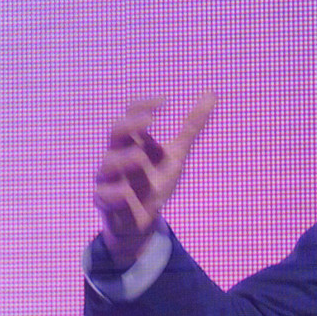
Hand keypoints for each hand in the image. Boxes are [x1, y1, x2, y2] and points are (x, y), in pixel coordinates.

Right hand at [93, 92, 215, 267]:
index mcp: (132, 140)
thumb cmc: (154, 182)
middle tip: (149, 119)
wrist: (141, 221)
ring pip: (109, 164)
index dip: (144, 106)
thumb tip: (212, 94)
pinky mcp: (105, 201)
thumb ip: (191, 127)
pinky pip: (105, 195)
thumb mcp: (176, 155)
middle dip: (130, 125)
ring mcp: (108, 178)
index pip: (132, 115)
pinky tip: (127, 192)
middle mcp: (116, 154)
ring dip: (124, 160)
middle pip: (116, 132)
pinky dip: (116, 193)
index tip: (164, 101)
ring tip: (140, 157)